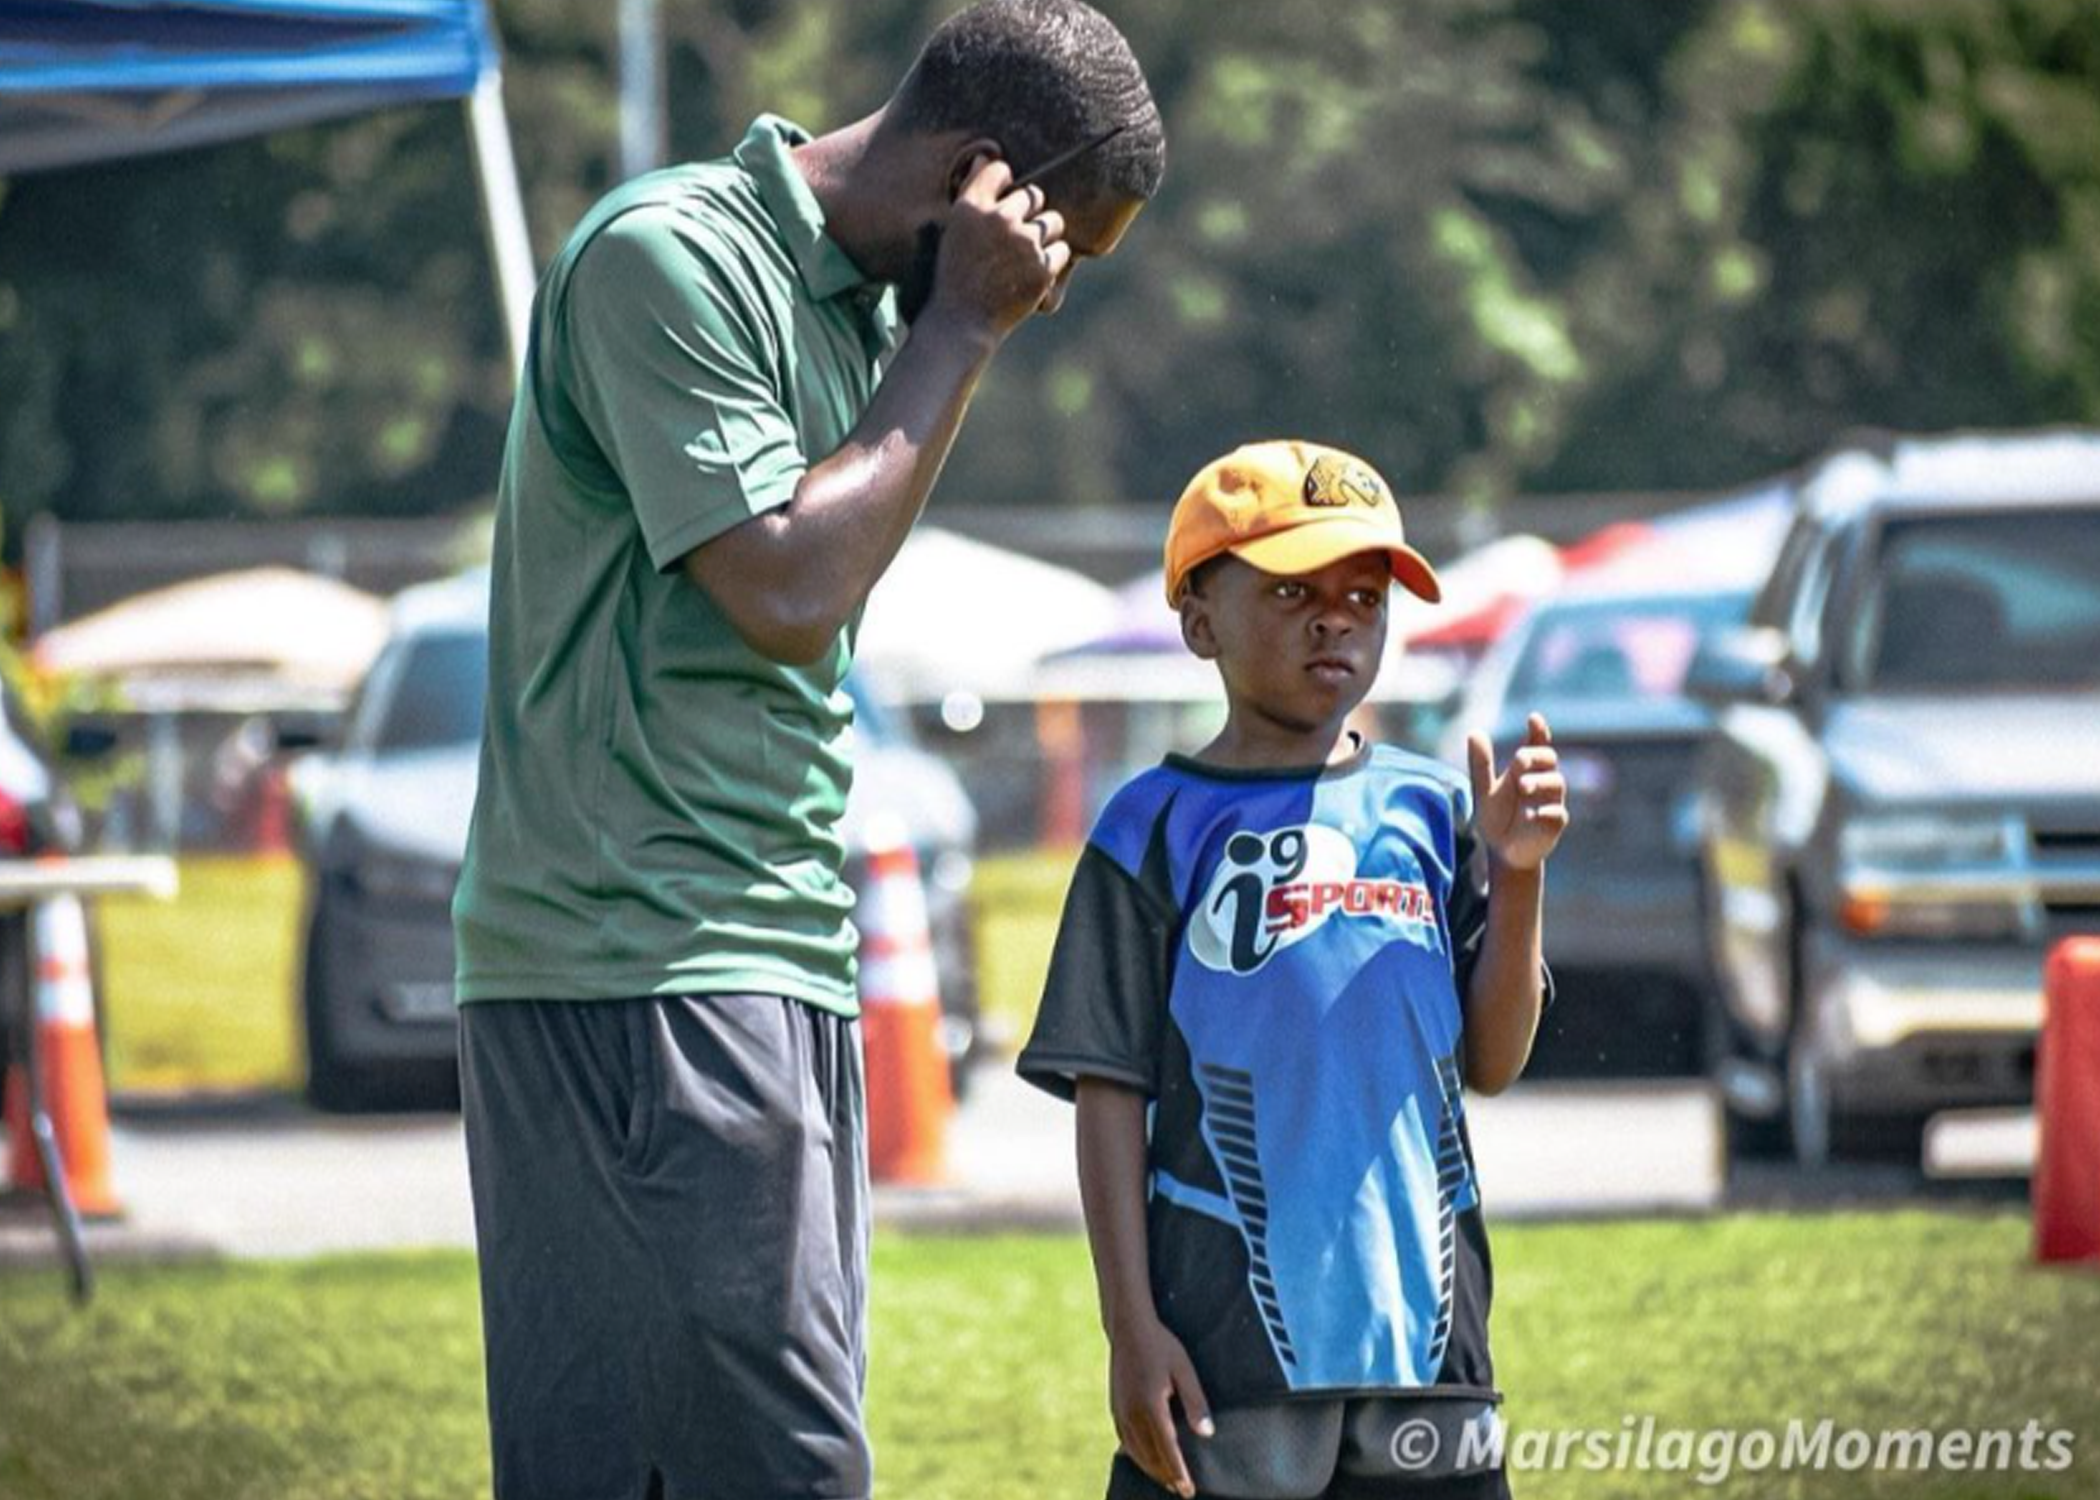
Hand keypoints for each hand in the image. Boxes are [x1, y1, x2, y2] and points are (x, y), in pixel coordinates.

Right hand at [924, 157, 1069, 341]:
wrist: (961, 323)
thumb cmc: (954, 275)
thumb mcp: (954, 230)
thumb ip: (973, 192)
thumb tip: (986, 157)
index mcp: (972, 206)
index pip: (1000, 170)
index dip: (1004, 184)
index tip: (1001, 204)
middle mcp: (999, 218)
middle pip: (1034, 194)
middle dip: (1029, 214)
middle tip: (1014, 241)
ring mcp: (1024, 243)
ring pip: (1053, 222)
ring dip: (1045, 236)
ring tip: (1024, 258)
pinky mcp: (1042, 267)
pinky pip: (1061, 251)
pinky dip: (1052, 262)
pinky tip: (1031, 275)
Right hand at [1109, 1313, 1213, 1497]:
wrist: (1128, 1328)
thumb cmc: (1161, 1346)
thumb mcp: (1185, 1370)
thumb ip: (1195, 1402)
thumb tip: (1206, 1434)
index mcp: (1152, 1407)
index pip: (1168, 1451)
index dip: (1179, 1473)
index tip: (1188, 1491)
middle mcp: (1133, 1414)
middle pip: (1150, 1457)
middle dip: (1166, 1477)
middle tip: (1180, 1491)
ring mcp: (1120, 1411)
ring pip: (1136, 1452)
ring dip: (1151, 1469)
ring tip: (1166, 1481)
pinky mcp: (1114, 1406)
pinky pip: (1124, 1440)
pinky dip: (1135, 1455)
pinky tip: (1143, 1459)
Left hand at [1466, 712, 1568, 872]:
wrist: (1502, 852)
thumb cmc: (1496, 818)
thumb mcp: (1484, 790)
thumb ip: (1481, 764)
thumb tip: (1475, 732)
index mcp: (1526, 771)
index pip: (1537, 745)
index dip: (1538, 731)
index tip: (1534, 718)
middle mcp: (1542, 783)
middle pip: (1549, 759)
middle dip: (1536, 756)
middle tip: (1518, 760)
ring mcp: (1551, 802)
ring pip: (1557, 783)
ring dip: (1539, 781)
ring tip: (1522, 786)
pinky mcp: (1554, 824)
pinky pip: (1558, 814)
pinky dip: (1546, 811)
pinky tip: (1531, 814)